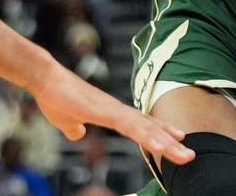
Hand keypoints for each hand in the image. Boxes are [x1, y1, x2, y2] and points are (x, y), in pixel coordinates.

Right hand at [30, 60, 194, 164]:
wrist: (45, 80)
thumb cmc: (55, 97)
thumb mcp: (67, 120)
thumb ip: (75, 127)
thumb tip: (77, 133)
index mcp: (113, 114)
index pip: (143, 125)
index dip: (161, 132)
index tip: (178, 140)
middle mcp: (119, 111)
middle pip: (151, 129)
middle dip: (171, 143)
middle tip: (190, 155)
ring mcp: (115, 111)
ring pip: (146, 130)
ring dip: (166, 144)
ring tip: (184, 155)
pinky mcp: (106, 112)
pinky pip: (131, 128)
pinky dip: (147, 138)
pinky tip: (159, 147)